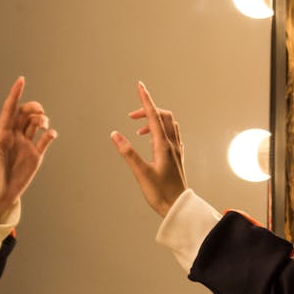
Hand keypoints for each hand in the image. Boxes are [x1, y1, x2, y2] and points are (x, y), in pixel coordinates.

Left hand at [0, 76, 56, 221]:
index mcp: (1, 134)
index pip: (9, 110)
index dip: (15, 94)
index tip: (21, 80)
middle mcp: (14, 136)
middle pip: (25, 114)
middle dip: (33, 107)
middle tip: (39, 111)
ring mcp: (26, 145)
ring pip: (35, 124)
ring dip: (41, 118)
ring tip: (43, 123)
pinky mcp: (35, 156)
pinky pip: (44, 140)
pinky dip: (50, 134)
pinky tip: (50, 134)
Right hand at [110, 81, 187, 216]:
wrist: (178, 207)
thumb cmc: (160, 193)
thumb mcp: (140, 173)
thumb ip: (127, 153)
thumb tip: (115, 134)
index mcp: (163, 145)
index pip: (153, 116)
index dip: (145, 99)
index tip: (140, 85)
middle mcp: (171, 145)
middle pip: (163, 116)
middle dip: (147, 110)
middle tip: (131, 117)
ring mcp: (176, 150)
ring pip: (168, 124)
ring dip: (154, 120)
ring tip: (138, 129)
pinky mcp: (176, 157)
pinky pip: (171, 135)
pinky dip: (160, 129)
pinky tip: (152, 140)